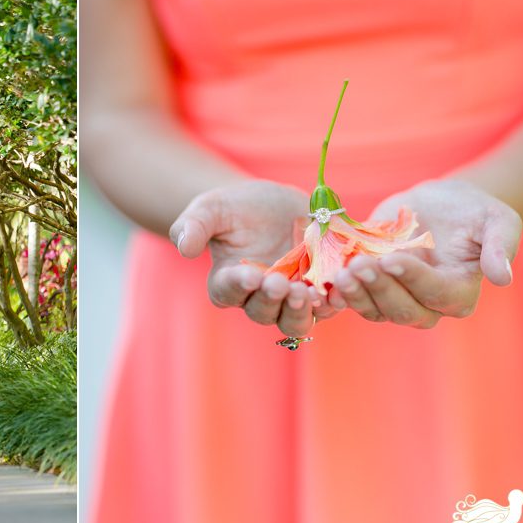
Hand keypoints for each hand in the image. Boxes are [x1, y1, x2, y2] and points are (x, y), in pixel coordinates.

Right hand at [169, 180, 337, 335]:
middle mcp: (258, 297)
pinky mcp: (319, 289)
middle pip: (263, 312)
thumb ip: (193, 226)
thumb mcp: (211, 208)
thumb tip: (184, 248)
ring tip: (308, 293)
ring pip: (295, 320)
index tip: (249, 274)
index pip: (228, 292)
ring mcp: (290, 296)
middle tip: (281, 284)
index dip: (238, 286)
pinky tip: (338, 291)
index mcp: (227, 281)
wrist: (272, 202)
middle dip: (272, 300)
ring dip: (301, 311)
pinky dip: (334, 302)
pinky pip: (328, 305)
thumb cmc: (235, 207)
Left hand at [330, 179, 521, 326]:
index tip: (392, 259)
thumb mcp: (497, 220)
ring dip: (356, 294)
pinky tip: (326, 279)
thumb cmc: (473, 211)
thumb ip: (500, 247)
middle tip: (360, 265)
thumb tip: (502, 278)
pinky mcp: (370, 287)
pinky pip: (352, 299)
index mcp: (459, 292)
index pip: (436, 294)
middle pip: (402, 310)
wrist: (439, 203)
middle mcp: (427, 304)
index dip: (413, 279)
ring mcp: (394, 298)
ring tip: (342, 272)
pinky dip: (338, 293)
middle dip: (379, 289)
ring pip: (374, 309)